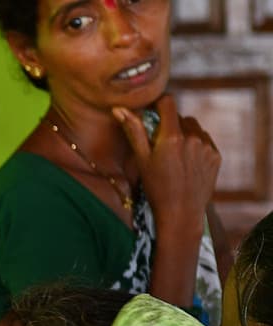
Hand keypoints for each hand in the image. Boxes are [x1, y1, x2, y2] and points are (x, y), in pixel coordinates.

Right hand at [114, 94, 219, 237]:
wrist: (180, 213)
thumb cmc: (156, 188)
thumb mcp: (141, 160)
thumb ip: (133, 131)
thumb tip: (119, 109)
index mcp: (172, 136)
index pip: (168, 102)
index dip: (158, 103)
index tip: (152, 111)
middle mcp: (193, 137)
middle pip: (180, 117)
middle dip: (169, 125)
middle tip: (159, 146)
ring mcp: (207, 146)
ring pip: (194, 128)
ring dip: (184, 135)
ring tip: (174, 156)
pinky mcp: (216, 155)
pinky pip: (204, 141)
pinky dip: (195, 146)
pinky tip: (186, 164)